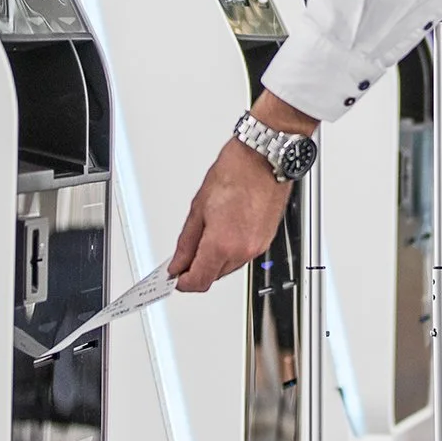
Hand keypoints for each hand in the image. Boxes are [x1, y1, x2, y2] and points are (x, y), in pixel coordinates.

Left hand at [166, 138, 291, 292]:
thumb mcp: (198, 207)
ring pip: (229, 267)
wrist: (264, 158)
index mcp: (222, 244)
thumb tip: (178, 262)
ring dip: (215, 259)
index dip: (182, 283)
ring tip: (207, 233)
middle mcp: (243, 251)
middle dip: (198, 269)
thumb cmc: (235, 173)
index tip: (174, 276)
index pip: (199, 282)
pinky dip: (231, 250)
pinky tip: (225, 230)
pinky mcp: (267, 240)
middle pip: (214, 276)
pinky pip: (243, 256)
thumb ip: (186, 242)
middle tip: (185, 254)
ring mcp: (258, 247)